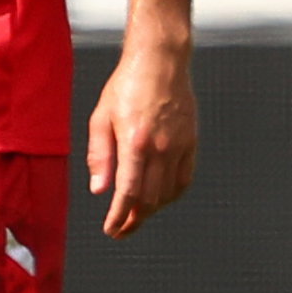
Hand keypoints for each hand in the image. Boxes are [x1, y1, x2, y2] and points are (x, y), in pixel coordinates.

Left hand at [87, 33, 197, 237]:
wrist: (160, 63)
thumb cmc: (127, 86)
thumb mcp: (101, 118)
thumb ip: (99, 156)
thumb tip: (99, 189)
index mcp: (136, 143)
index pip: (129, 193)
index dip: (120, 217)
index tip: (112, 229)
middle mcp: (162, 148)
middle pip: (151, 199)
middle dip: (135, 219)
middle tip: (121, 229)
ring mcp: (180, 146)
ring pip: (169, 193)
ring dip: (153, 210)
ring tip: (136, 216)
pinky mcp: (192, 142)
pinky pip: (184, 179)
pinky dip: (172, 195)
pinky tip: (160, 199)